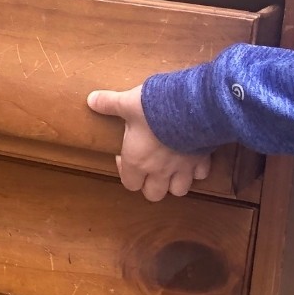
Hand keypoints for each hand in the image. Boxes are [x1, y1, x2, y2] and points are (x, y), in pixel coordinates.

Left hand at [86, 85, 211, 200]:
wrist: (191, 106)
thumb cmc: (154, 108)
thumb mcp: (127, 103)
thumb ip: (108, 103)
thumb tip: (91, 100)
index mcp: (137, 161)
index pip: (129, 184)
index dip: (127, 173)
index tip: (128, 156)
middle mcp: (159, 171)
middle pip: (154, 194)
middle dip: (151, 185)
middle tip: (150, 167)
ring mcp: (182, 168)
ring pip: (179, 190)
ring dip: (174, 182)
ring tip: (172, 168)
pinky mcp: (202, 161)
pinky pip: (201, 174)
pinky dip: (197, 170)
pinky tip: (192, 158)